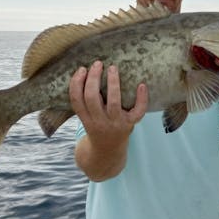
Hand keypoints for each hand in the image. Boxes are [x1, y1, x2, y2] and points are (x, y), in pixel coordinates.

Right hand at [70, 60, 147, 180]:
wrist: (108, 154)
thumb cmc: (96, 129)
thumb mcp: (85, 119)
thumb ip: (83, 103)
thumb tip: (83, 73)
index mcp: (85, 119)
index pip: (77, 100)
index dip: (77, 83)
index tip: (81, 69)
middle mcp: (99, 122)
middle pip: (92, 98)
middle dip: (94, 79)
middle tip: (97, 64)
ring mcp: (115, 123)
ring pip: (114, 102)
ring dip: (113, 83)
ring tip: (112, 68)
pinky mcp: (130, 124)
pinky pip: (138, 112)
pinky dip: (141, 98)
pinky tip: (142, 85)